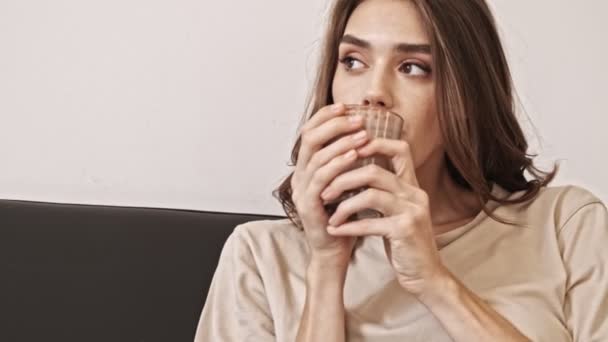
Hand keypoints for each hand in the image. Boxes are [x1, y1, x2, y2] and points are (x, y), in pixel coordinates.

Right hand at [291, 103, 370, 266]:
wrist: (334, 250)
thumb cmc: (343, 216)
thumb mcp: (346, 182)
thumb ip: (348, 160)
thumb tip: (365, 132)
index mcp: (307, 167)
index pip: (310, 132)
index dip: (326, 116)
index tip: (347, 106)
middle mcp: (300, 175)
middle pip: (309, 138)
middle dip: (334, 125)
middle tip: (358, 118)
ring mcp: (302, 190)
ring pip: (316, 157)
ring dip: (341, 142)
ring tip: (363, 134)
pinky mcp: (308, 205)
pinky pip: (321, 179)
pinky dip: (338, 164)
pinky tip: (356, 157)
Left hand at [321, 136, 447, 294]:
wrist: (425, 274)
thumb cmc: (404, 241)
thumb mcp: (396, 211)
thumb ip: (382, 191)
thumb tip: (351, 173)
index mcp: (412, 185)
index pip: (400, 149)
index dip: (374, 144)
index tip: (348, 153)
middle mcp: (414, 194)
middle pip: (374, 171)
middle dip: (344, 179)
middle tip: (325, 191)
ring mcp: (412, 212)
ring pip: (370, 195)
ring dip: (344, 204)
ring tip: (330, 214)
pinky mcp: (405, 231)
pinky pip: (369, 223)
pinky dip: (348, 226)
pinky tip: (335, 230)